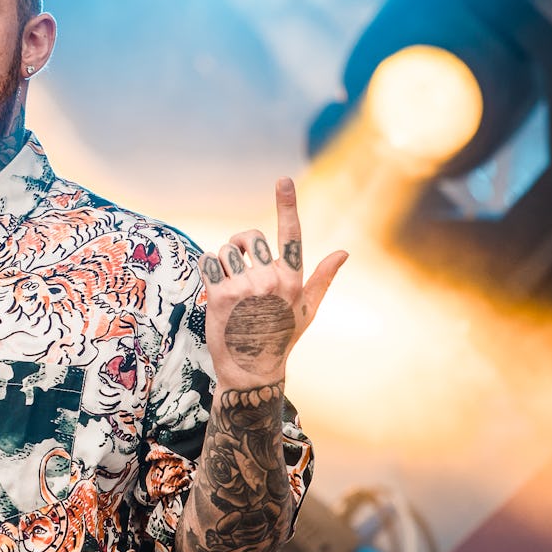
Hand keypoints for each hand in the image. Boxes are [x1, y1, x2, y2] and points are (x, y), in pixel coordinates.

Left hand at [198, 177, 346, 387]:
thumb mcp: (307, 309)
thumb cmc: (281, 338)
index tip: (283, 180)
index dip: (287, 204)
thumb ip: (322, 278)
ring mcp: (246, 287)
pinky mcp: (221, 296)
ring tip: (229, 286)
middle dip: (241, 248)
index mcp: (293, 279)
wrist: (252, 371)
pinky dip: (207, 270)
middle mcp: (272, 280)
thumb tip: (344, 252)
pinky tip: (215, 288)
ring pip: (225, 250)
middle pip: (249, 238)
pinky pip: (208, 262)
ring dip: (223, 262)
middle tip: (241, 270)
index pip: (291, 234)